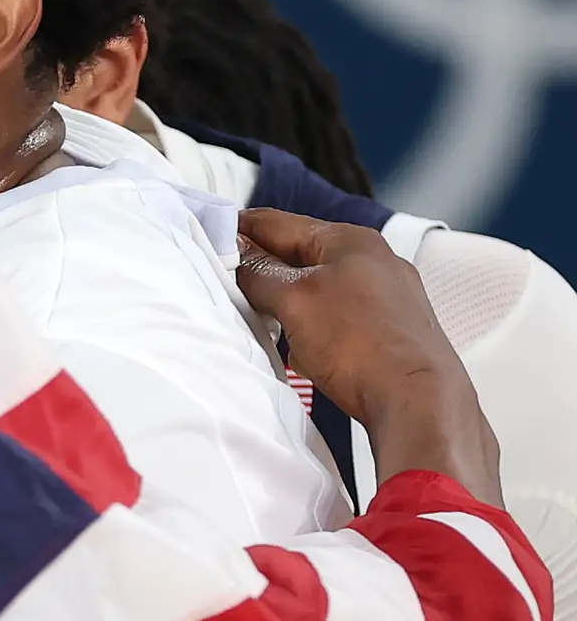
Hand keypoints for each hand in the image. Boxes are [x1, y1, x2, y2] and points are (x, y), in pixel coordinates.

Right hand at [237, 209, 479, 448]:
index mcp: (349, 240)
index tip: (203, 237)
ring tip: (254, 314)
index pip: (278, 223)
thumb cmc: (358, 342)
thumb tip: (237, 254)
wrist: (417, 397)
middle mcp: (373, 259)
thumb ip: (259, 273)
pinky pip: (335, 312)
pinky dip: (308, 319)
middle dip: (259, 266)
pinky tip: (297, 341)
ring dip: (284, 297)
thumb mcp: (294, 300)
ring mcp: (386, 293)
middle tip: (220, 280)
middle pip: (298, 254)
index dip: (237, 228)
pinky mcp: (390, 326)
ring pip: (317, 284)